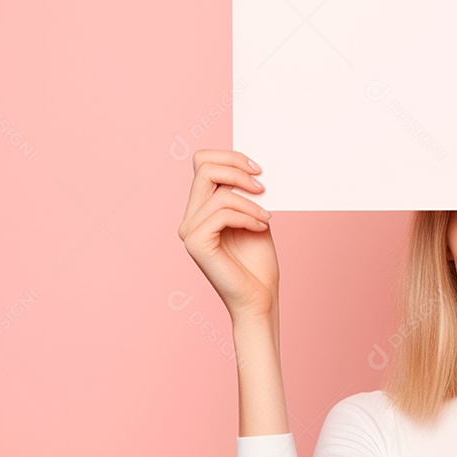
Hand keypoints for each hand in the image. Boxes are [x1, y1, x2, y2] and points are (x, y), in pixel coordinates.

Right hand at [177, 149, 279, 319]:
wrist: (259, 299)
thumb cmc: (258, 263)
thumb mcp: (255, 217)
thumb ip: (245, 193)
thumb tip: (250, 166)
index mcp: (200, 209)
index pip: (202, 163)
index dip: (230, 157)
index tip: (258, 170)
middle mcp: (189, 218)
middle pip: (204, 166)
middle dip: (237, 168)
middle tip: (263, 186)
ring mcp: (189, 231)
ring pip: (219, 192)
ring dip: (251, 202)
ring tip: (266, 218)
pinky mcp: (196, 243)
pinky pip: (221, 213)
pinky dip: (247, 216)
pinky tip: (261, 227)